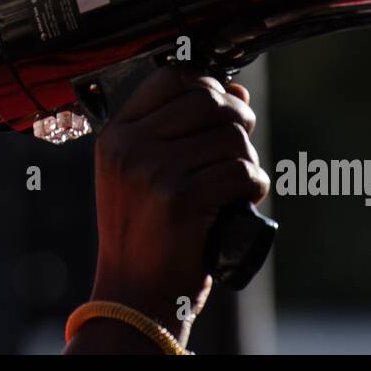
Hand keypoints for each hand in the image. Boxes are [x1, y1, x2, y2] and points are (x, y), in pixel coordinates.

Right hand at [87, 65, 268, 345]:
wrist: (134, 294)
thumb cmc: (145, 233)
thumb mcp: (143, 173)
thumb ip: (180, 130)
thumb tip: (236, 90)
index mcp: (116, 135)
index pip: (171, 77)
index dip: (208, 83)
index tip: (221, 106)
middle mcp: (130, 147)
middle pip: (207, 99)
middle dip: (237, 117)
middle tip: (240, 144)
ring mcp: (153, 171)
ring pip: (230, 137)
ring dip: (247, 158)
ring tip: (236, 182)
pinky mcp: (181, 200)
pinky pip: (241, 172)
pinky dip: (254, 186)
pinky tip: (242, 200)